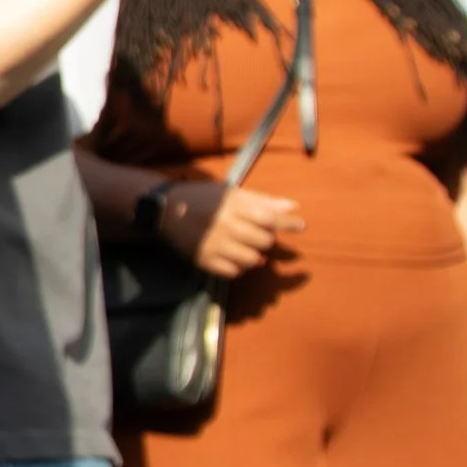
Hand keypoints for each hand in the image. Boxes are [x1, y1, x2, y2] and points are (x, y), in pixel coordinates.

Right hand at [158, 182, 302, 277]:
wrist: (164, 211)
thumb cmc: (203, 199)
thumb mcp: (231, 193)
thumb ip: (262, 200)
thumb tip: (294, 208)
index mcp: (233, 206)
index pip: (269, 218)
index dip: (288, 223)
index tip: (301, 226)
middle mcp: (225, 227)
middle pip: (264, 241)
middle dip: (266, 238)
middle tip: (258, 234)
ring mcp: (215, 246)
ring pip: (252, 260)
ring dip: (255, 255)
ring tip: (246, 246)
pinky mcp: (205, 261)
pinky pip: (234, 272)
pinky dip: (239, 266)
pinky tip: (234, 256)